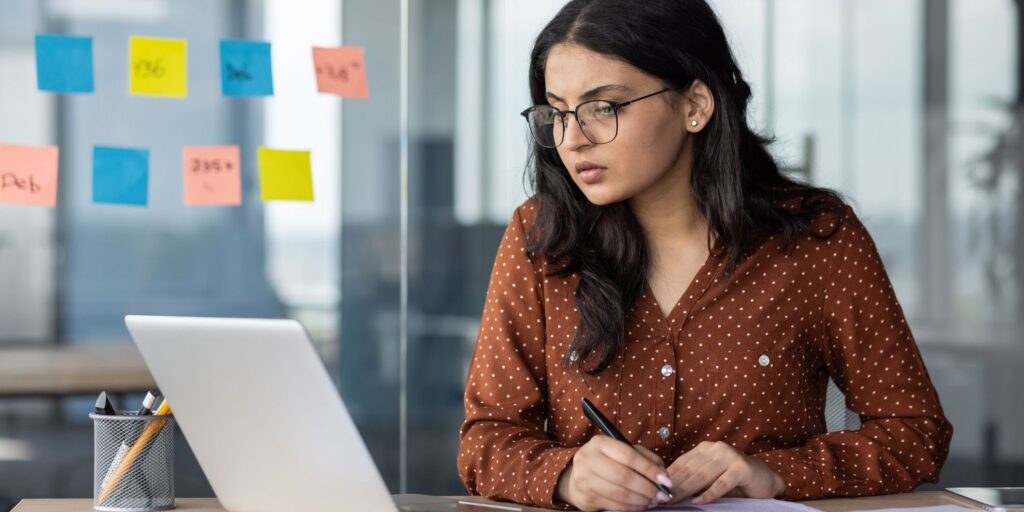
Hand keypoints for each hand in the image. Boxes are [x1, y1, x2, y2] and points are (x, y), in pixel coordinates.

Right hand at [555, 436, 673, 510]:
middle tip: (662, 495)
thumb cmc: (606, 461)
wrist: (577, 475)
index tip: (666, 480)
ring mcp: (584, 479)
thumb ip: (644, 457)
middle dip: (647, 488)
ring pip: (619, 493)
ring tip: (653, 501)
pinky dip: (631, 507)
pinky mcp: (585, 497)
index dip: (649, 469)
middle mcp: (588, 459)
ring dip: (641, 500)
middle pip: (624, 476)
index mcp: (600, 443)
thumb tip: (662, 473)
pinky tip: (640, 505)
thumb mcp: (622, 451)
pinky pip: (614, 505)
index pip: (629, 456)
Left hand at [664, 441, 784, 504]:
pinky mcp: (741, 468)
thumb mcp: (710, 477)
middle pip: (689, 470)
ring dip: (685, 490)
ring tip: (672, 501)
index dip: (666, 478)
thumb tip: (667, 491)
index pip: (681, 464)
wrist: (765, 479)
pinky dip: (709, 494)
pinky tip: (698, 501)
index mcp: (704, 449)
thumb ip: (693, 479)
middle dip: (672, 486)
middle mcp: (715, 449)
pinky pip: (721, 483)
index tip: (653, 490)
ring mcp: (729, 457)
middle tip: (658, 499)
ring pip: (702, 475)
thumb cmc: (734, 480)